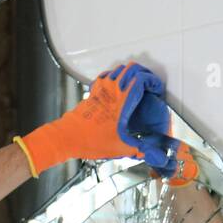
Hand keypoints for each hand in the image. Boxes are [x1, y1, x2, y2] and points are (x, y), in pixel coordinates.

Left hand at [17, 60, 179, 174]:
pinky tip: (116, 88)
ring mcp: (100, 89)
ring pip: (118, 69)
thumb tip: (153, 154)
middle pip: (131, 68)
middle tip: (149, 84)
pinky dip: (114, 77)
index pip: (142, 77)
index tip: (157, 89)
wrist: (66, 137)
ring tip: (135, 84)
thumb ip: (140, 149)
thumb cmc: (90, 140)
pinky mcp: (92, 93)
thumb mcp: (120, 147)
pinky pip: (106, 77)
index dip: (153, 81)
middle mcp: (111, 89)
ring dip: (129, 73)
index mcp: (122, 99)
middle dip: (143, 73)